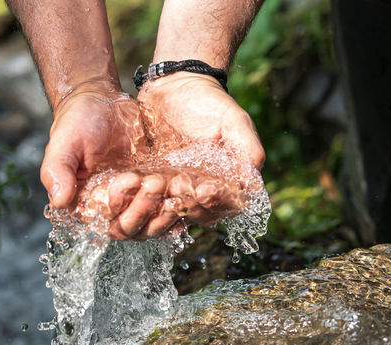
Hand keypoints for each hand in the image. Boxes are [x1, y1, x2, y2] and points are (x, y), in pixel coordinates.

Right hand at [42, 86, 171, 239]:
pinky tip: (189, 192)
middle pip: (131, 227)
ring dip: (164, 211)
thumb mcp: (63, 143)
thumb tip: (60, 201)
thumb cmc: (76, 122)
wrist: (101, 101)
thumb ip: (57, 172)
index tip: (128, 179)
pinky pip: (167, 207)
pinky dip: (179, 204)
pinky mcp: (153, 192)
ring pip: (152, 223)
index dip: (118, 206)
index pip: (103, 222)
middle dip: (145, 208)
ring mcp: (134, 203)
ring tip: (175, 188)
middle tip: (154, 181)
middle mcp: (110, 210)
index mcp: (84, 205)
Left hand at [135, 71, 264, 227]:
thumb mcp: (233, 120)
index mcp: (229, 181)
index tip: (204, 190)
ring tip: (158, 191)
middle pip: (200, 212)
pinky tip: (138, 188)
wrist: (172, 87)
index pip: (228, 203)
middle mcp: (205, 191)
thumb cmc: (208, 102)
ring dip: (166, 204)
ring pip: (175, 209)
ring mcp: (178, 189)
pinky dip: (145, 197)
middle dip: (188, 204)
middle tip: (176, 189)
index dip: (217, 200)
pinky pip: (150, 198)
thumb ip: (248, 150)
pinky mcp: (155, 184)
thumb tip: (253, 187)